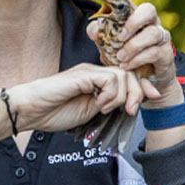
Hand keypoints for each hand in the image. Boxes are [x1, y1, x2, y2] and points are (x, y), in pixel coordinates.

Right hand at [11, 62, 143, 132]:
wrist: (31, 111)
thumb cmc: (53, 113)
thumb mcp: (89, 112)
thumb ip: (107, 106)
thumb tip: (128, 105)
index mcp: (95, 81)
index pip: (127, 76)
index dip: (142, 86)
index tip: (153, 97)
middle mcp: (93, 72)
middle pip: (129, 74)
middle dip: (136, 93)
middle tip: (129, 111)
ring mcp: (88, 71)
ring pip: (122, 76)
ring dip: (119, 97)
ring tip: (102, 108)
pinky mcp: (83, 74)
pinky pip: (110, 79)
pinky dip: (109, 95)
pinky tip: (97, 104)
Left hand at [86, 0, 180, 107]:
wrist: (144, 81)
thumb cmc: (124, 58)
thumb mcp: (107, 46)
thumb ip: (98, 35)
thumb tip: (96, 29)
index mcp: (133, 17)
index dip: (115, 3)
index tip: (105, 17)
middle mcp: (150, 23)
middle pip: (149, 9)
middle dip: (133, 22)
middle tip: (120, 37)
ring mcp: (160, 37)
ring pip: (153, 32)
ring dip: (134, 46)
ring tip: (120, 57)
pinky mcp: (166, 53)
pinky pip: (154, 52)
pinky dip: (138, 60)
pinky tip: (126, 66)